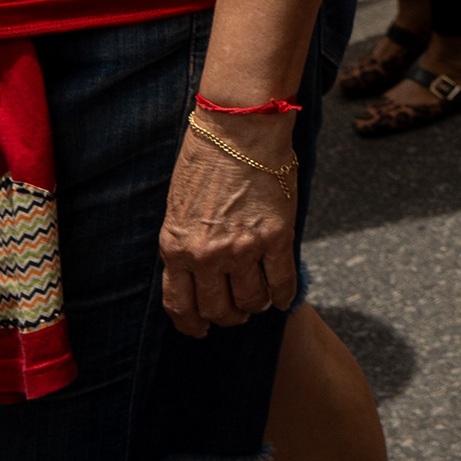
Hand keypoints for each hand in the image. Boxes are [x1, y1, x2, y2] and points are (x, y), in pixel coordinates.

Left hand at [159, 117, 299, 335]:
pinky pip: (282, 282)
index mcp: (176, 248)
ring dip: (255, 306)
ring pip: (251, 301)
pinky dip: (284, 296)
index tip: (200, 330)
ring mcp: (243, 249)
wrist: (240, 129)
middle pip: (218, 309)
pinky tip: (283, 298)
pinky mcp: (276, 238)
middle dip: (227, 317)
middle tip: (236, 312)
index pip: (180, 305)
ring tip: (259, 300)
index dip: (192, 325)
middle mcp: (207, 256)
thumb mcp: (179, 208)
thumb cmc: (207, 159)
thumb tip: (198, 272)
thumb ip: (186, 243)